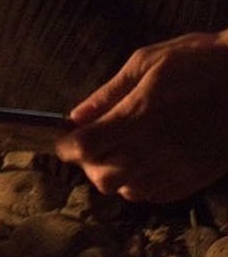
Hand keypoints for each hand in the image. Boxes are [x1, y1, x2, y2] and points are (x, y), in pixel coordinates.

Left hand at [56, 29, 227, 201]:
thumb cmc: (195, 60)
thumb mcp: (145, 62)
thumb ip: (108, 92)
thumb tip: (76, 115)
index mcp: (140, 115)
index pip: (87, 147)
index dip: (66, 147)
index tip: (60, 141)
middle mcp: (157, 149)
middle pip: (102, 176)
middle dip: (86, 163)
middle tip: (88, 143)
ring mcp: (179, 168)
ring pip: (127, 191)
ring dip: (111, 176)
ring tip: (112, 152)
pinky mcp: (196, 178)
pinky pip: (156, 196)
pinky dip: (138, 186)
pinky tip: (138, 164)